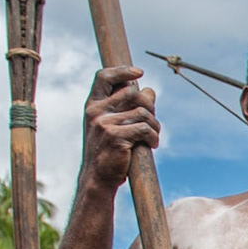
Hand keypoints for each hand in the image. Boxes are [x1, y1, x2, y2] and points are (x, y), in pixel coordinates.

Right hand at [82, 66, 159, 190]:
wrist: (98, 177)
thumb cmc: (109, 150)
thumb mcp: (115, 124)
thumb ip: (130, 106)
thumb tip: (149, 89)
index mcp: (93, 105)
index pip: (103, 77)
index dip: (122, 71)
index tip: (140, 72)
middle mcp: (95, 111)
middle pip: (133, 93)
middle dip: (150, 106)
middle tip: (152, 121)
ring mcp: (104, 123)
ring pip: (142, 112)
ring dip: (154, 125)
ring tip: (152, 137)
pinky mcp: (115, 137)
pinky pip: (144, 129)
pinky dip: (153, 137)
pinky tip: (152, 145)